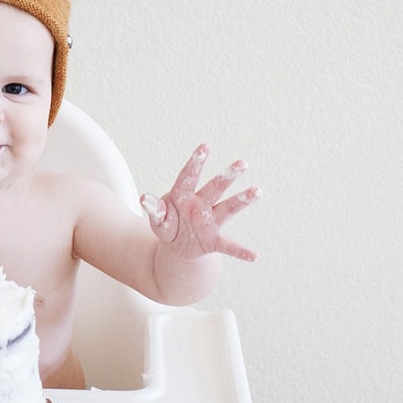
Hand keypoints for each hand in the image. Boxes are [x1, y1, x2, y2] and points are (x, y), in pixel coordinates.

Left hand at [141, 145, 259, 262]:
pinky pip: (228, 246)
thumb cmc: (168, 224)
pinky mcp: (214, 240)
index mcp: (183, 195)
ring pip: (228, 208)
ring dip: (242, 200)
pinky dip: (241, 251)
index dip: (196, 162)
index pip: (189, 176)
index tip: (205, 146)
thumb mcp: (157, 219)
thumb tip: (145, 198)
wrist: (176, 247)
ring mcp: (210, 222)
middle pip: (215, 187)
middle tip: (242, 163)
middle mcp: (200, 204)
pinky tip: (254, 255)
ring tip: (257, 191)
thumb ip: (154, 209)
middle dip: (227, 176)